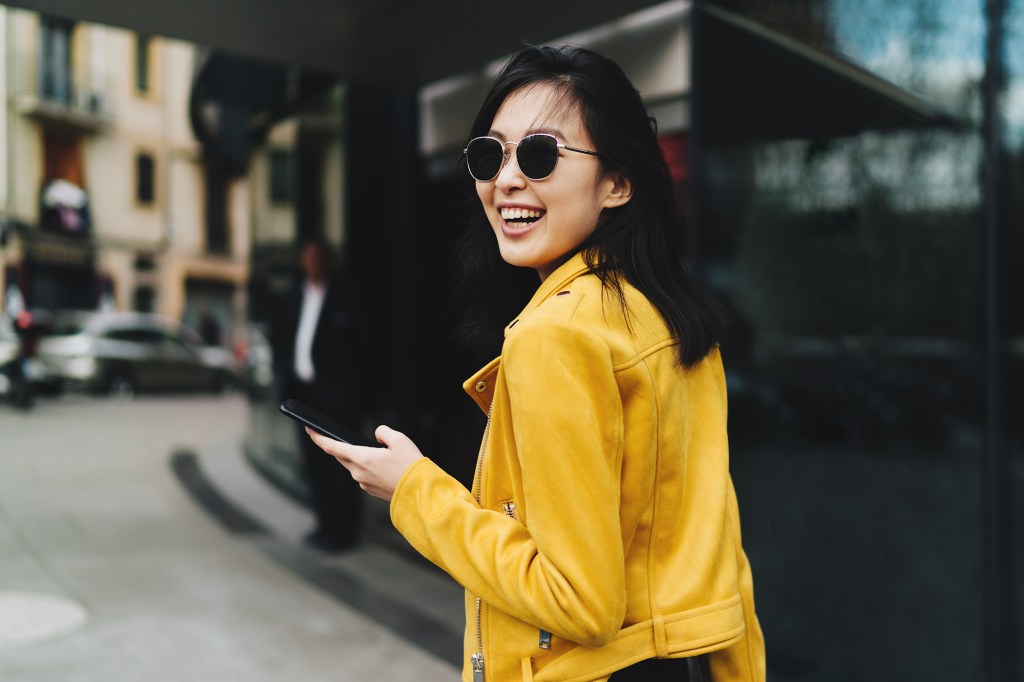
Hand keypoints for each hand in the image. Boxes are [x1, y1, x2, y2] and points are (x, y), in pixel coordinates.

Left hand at [305, 425, 422, 500]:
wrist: (419, 492)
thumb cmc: (410, 466)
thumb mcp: (400, 439)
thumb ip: (383, 432)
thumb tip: (377, 435)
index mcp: (362, 458)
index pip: (332, 447)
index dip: (318, 438)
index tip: (309, 430)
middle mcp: (358, 472)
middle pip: (341, 456)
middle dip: (338, 447)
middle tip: (337, 438)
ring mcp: (363, 483)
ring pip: (353, 466)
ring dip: (357, 457)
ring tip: (376, 452)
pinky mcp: (370, 490)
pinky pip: (363, 475)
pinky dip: (368, 468)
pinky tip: (382, 466)